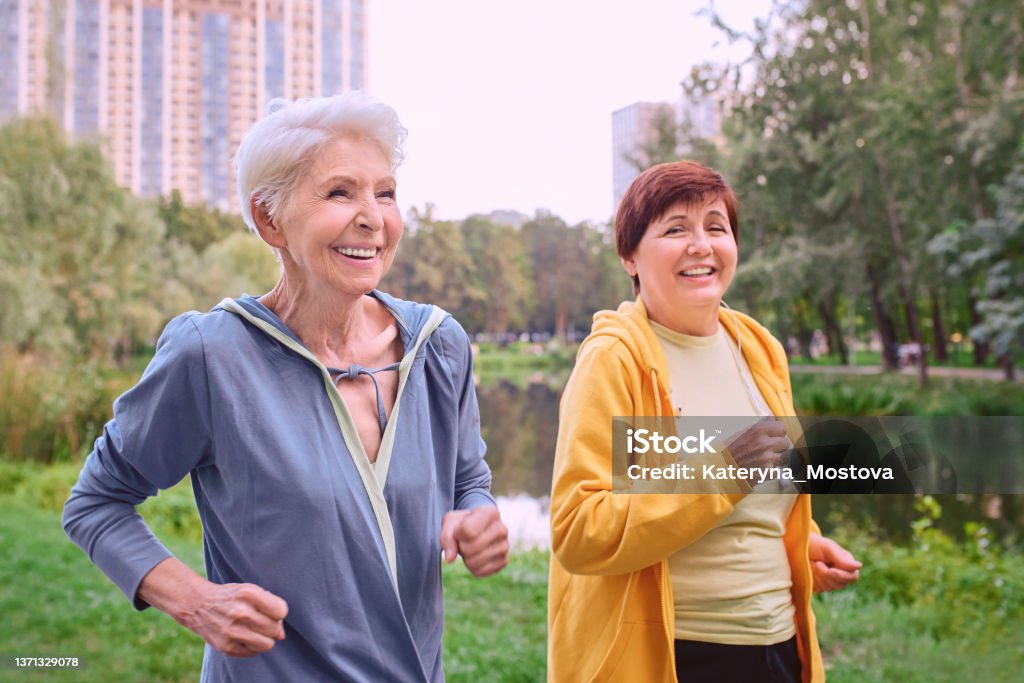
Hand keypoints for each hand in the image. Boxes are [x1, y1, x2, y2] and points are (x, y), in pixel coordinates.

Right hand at [138, 558, 288, 657]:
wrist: (198, 605)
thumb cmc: (231, 597)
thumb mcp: (251, 591)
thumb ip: (270, 608)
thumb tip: (282, 636)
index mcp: (248, 593)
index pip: (281, 611)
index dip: (278, 612)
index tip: (270, 610)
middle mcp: (239, 612)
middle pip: (274, 629)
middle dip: (272, 626)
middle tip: (261, 621)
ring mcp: (231, 631)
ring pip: (266, 644)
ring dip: (265, 639)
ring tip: (255, 631)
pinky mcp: (225, 647)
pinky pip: (253, 653)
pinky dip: (252, 647)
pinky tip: (244, 637)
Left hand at [440, 506, 509, 576]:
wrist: (477, 529)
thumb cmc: (462, 523)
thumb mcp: (450, 522)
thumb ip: (446, 537)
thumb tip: (450, 558)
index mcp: (490, 512)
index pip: (467, 530)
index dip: (456, 533)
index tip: (459, 529)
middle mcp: (502, 529)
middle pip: (471, 548)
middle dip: (461, 547)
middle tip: (464, 541)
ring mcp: (505, 546)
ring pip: (474, 561)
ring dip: (466, 558)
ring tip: (470, 548)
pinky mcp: (503, 561)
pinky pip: (479, 572)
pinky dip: (472, 567)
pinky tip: (476, 556)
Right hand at [724, 417, 791, 472]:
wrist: (721, 469)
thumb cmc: (729, 451)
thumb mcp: (742, 432)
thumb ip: (760, 425)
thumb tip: (772, 417)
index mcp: (758, 430)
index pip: (782, 427)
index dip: (778, 432)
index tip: (774, 436)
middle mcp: (764, 442)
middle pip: (785, 443)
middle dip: (778, 447)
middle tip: (768, 450)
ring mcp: (766, 458)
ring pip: (784, 457)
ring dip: (776, 459)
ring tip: (764, 460)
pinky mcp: (767, 471)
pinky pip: (778, 470)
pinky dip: (771, 471)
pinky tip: (761, 468)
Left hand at [809, 534, 861, 592]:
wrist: (796, 546)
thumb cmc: (814, 544)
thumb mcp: (828, 548)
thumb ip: (841, 558)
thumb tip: (859, 566)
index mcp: (846, 563)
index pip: (852, 577)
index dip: (841, 575)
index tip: (830, 570)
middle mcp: (841, 574)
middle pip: (840, 584)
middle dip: (826, 575)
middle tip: (817, 562)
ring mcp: (830, 581)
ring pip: (829, 588)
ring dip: (818, 576)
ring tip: (813, 563)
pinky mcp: (819, 586)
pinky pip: (818, 589)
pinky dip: (812, 580)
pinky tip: (809, 570)